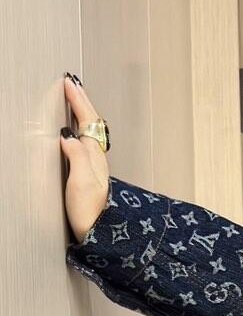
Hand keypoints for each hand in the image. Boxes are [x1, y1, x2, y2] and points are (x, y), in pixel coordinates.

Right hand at [60, 73, 110, 239]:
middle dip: (82, 100)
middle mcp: (97, 157)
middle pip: (91, 121)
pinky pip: (86, 138)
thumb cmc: (90, 212)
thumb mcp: (81, 182)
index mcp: (94, 155)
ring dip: (83, 110)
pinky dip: (81, 125)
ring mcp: (95, 163)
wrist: (99, 233)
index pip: (86, 120)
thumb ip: (77, 156)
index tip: (69, 83)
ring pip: (90, 128)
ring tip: (76, 96)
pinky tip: (77, 127)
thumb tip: (69, 135)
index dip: (78, 101)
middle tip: (73, 83)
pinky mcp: (90, 171)